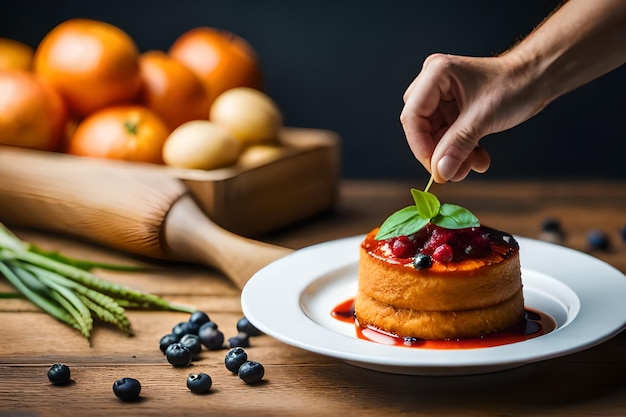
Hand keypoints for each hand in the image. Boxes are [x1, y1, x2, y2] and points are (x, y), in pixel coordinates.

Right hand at [400, 53, 541, 182]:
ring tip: (470, 167)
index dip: (420, 145)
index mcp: (435, 75)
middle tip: (451, 170)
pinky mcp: (454, 110)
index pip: (413, 116)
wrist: (539, 79)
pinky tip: (478, 159)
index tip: (434, 167)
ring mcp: (443, 98)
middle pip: (420, 127)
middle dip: (437, 151)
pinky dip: (461, 150)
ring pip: (435, 136)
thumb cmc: (515, 85)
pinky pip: (448, 136)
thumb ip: (458, 146)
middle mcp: (434, 84)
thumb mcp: (483, 118)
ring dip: (452, 155)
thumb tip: (440, 172)